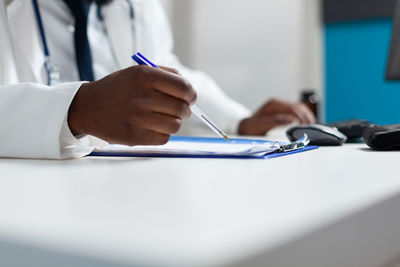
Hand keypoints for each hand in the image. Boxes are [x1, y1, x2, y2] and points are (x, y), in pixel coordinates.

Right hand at [68, 65, 196, 145]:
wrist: (88, 107)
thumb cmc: (118, 89)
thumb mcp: (137, 72)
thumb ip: (165, 74)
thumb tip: (188, 89)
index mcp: (145, 76)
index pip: (183, 87)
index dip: (191, 94)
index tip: (190, 98)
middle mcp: (143, 96)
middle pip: (182, 108)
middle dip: (185, 110)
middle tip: (179, 110)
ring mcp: (139, 118)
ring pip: (175, 125)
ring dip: (174, 123)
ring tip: (163, 118)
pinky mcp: (136, 136)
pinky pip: (164, 138)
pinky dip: (162, 134)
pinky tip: (152, 127)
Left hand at [238, 98, 315, 135]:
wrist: (246, 126)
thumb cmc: (253, 126)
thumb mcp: (263, 124)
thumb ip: (277, 121)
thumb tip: (291, 120)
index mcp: (273, 104)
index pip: (291, 107)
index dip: (300, 115)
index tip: (306, 123)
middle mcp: (277, 103)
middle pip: (296, 106)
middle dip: (305, 114)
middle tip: (311, 124)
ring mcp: (279, 106)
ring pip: (297, 107)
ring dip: (305, 114)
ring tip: (311, 123)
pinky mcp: (281, 110)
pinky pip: (294, 111)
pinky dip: (301, 115)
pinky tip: (305, 121)